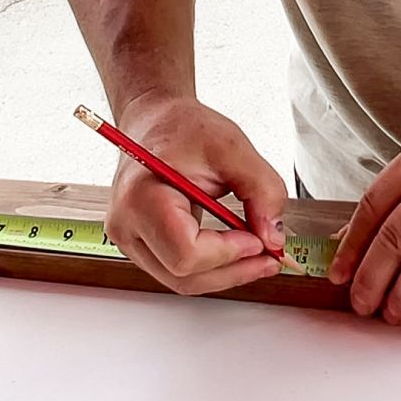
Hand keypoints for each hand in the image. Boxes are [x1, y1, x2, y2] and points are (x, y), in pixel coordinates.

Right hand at [105, 95, 287, 294]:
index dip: (228, 253)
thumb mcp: (233, 148)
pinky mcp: (141, 243)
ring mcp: (130, 238)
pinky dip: (212, 266)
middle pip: (183, 276)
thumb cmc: (184, 127)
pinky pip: (178, 269)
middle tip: (271, 256)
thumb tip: (273, 236)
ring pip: (181, 280)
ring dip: (225, 272)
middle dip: (233, 270)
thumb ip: (261, 190)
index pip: (186, 253)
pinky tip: (237, 250)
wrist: (157, 119)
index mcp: (142, 198)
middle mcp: (127, 226)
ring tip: (260, 252)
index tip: (259, 239)